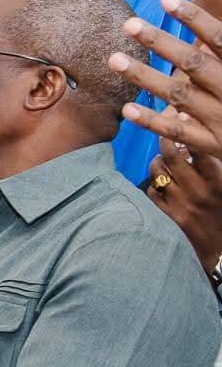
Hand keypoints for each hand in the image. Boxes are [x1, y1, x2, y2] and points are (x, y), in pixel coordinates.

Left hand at [111, 0, 221, 156]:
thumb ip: (221, 50)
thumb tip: (201, 27)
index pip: (220, 38)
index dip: (194, 18)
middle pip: (193, 63)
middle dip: (160, 42)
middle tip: (128, 24)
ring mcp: (221, 119)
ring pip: (179, 94)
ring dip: (145, 76)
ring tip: (114, 60)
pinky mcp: (211, 144)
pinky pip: (176, 132)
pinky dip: (151, 121)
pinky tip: (127, 109)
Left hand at [146, 136, 221, 275]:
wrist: (218, 251)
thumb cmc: (221, 212)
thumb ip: (211, 166)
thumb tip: (189, 140)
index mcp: (218, 181)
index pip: (198, 148)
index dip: (184, 128)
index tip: (180, 116)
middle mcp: (199, 191)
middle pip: (170, 154)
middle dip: (164, 138)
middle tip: (165, 134)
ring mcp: (181, 204)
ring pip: (157, 170)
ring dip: (157, 162)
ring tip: (164, 163)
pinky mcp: (166, 216)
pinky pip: (152, 190)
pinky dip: (155, 184)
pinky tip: (163, 186)